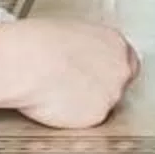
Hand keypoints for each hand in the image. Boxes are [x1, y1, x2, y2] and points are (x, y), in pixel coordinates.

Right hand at [3, 19, 141, 126]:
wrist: (27, 63)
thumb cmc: (37, 44)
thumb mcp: (71, 33)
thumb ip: (88, 48)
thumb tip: (82, 58)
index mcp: (115, 42)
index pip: (127, 61)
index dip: (109, 70)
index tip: (97, 74)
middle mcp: (120, 68)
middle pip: (120, 84)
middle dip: (101, 87)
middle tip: (76, 86)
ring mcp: (112, 93)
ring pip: (104, 104)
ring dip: (87, 102)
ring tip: (59, 92)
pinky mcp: (97, 115)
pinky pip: (89, 120)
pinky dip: (75, 117)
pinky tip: (57, 104)